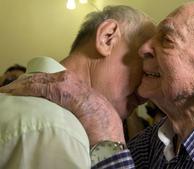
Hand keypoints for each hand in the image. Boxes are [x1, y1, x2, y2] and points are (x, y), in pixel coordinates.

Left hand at [0, 71, 124, 144]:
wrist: (106, 123)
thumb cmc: (101, 119)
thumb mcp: (90, 108)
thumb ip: (78, 104)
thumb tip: (71, 109)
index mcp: (77, 83)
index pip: (51, 78)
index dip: (37, 82)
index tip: (28, 87)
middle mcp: (70, 78)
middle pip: (41, 77)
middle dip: (26, 82)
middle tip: (13, 88)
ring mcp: (64, 83)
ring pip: (36, 80)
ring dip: (21, 85)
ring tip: (9, 90)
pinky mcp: (57, 90)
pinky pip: (35, 87)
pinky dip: (22, 89)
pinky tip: (12, 92)